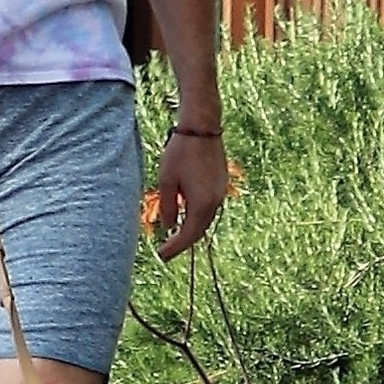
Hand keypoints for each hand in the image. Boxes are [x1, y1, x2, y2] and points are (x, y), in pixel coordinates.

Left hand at [153, 128, 228, 262]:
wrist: (202, 128)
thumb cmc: (180, 152)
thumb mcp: (167, 180)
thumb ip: (168, 206)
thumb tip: (169, 227)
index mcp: (202, 204)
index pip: (188, 235)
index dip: (174, 247)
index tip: (161, 256)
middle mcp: (216, 202)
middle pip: (199, 230)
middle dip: (182, 242)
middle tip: (166, 251)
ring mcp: (221, 193)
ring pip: (205, 220)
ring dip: (190, 229)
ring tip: (174, 236)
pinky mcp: (221, 184)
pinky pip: (209, 208)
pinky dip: (196, 216)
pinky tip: (186, 216)